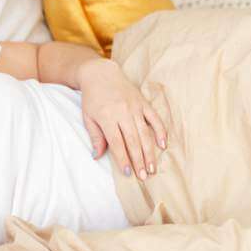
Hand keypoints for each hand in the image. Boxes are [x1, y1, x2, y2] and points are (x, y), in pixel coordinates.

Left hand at [77, 58, 166, 179]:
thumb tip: (97, 156)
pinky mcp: (143, 102)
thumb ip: (95, 136)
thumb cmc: (92, 98)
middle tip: (144, 176)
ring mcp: (135, 107)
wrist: (101, 74)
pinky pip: (154, 118)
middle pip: (133, 141)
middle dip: (139, 160)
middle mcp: (123, 113)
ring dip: (150, 152)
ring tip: (153, 167)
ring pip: (145, 133)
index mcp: (107, 117)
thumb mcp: (88, 117)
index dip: (123, 159)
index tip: (128, 173)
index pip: (117, 143)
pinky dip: (160, 131)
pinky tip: (163, 145)